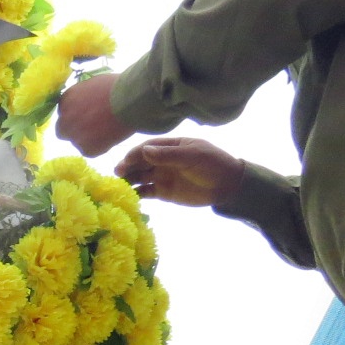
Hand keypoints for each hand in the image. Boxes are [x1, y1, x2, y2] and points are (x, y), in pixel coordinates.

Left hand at [56, 73, 135, 156]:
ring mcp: (74, 136)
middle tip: (91, 127)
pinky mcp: (86, 149)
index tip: (87, 114)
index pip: (64, 112)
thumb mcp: (92, 85)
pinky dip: (99, 146)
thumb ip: (82, 96)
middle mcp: (64, 120)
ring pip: (77, 141)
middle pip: (63, 129)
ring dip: (87, 138)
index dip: (76, 114)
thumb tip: (85, 102)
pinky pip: (90, 150)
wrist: (128, 101)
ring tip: (106, 130)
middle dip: (74, 129)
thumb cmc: (116, 87)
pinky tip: (111, 136)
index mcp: (65, 101)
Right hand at [116, 137, 245, 206]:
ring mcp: (161, 176)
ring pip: (139, 177)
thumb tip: (144, 151)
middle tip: (118, 174)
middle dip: (128, 167)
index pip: (147, 148)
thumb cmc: (212, 164)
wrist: (226, 185)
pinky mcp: (162, 192)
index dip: (135, 154)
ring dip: (128, 180)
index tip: (126, 161)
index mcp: (170, 147)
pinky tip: (129, 197)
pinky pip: (145, 192)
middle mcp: (162, 160)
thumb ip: (168, 154)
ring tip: (119, 186)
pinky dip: (136, 194)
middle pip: (139, 162)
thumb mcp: (192, 156)